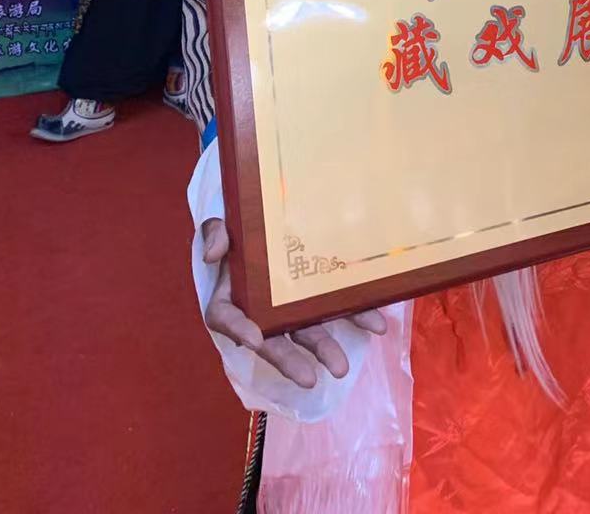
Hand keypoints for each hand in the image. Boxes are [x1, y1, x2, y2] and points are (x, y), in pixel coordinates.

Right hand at [202, 218, 386, 387]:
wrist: (267, 211)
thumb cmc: (239, 220)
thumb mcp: (221, 221)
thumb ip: (214, 233)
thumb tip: (214, 253)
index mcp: (231, 293)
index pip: (226, 317)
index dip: (239, 330)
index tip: (255, 341)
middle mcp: (260, 306)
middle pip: (272, 336)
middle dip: (291, 359)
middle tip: (311, 379)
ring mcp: (290, 302)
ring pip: (305, 328)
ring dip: (325, 347)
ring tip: (343, 367)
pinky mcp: (316, 292)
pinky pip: (334, 306)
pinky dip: (355, 315)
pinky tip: (375, 325)